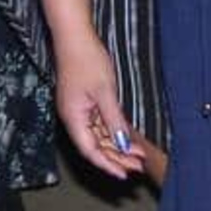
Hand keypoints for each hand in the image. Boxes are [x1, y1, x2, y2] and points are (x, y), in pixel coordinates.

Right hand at [53, 33, 146, 180]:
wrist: (74, 36)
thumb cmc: (86, 60)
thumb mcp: (106, 92)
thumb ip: (114, 121)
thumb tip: (124, 145)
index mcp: (73, 117)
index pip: (89, 151)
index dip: (107, 165)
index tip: (125, 174)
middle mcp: (72, 116)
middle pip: (93, 146)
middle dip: (115, 157)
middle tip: (138, 164)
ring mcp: (76, 109)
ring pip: (96, 136)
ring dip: (115, 145)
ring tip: (137, 153)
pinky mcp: (81, 102)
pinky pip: (96, 124)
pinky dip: (111, 132)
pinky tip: (125, 136)